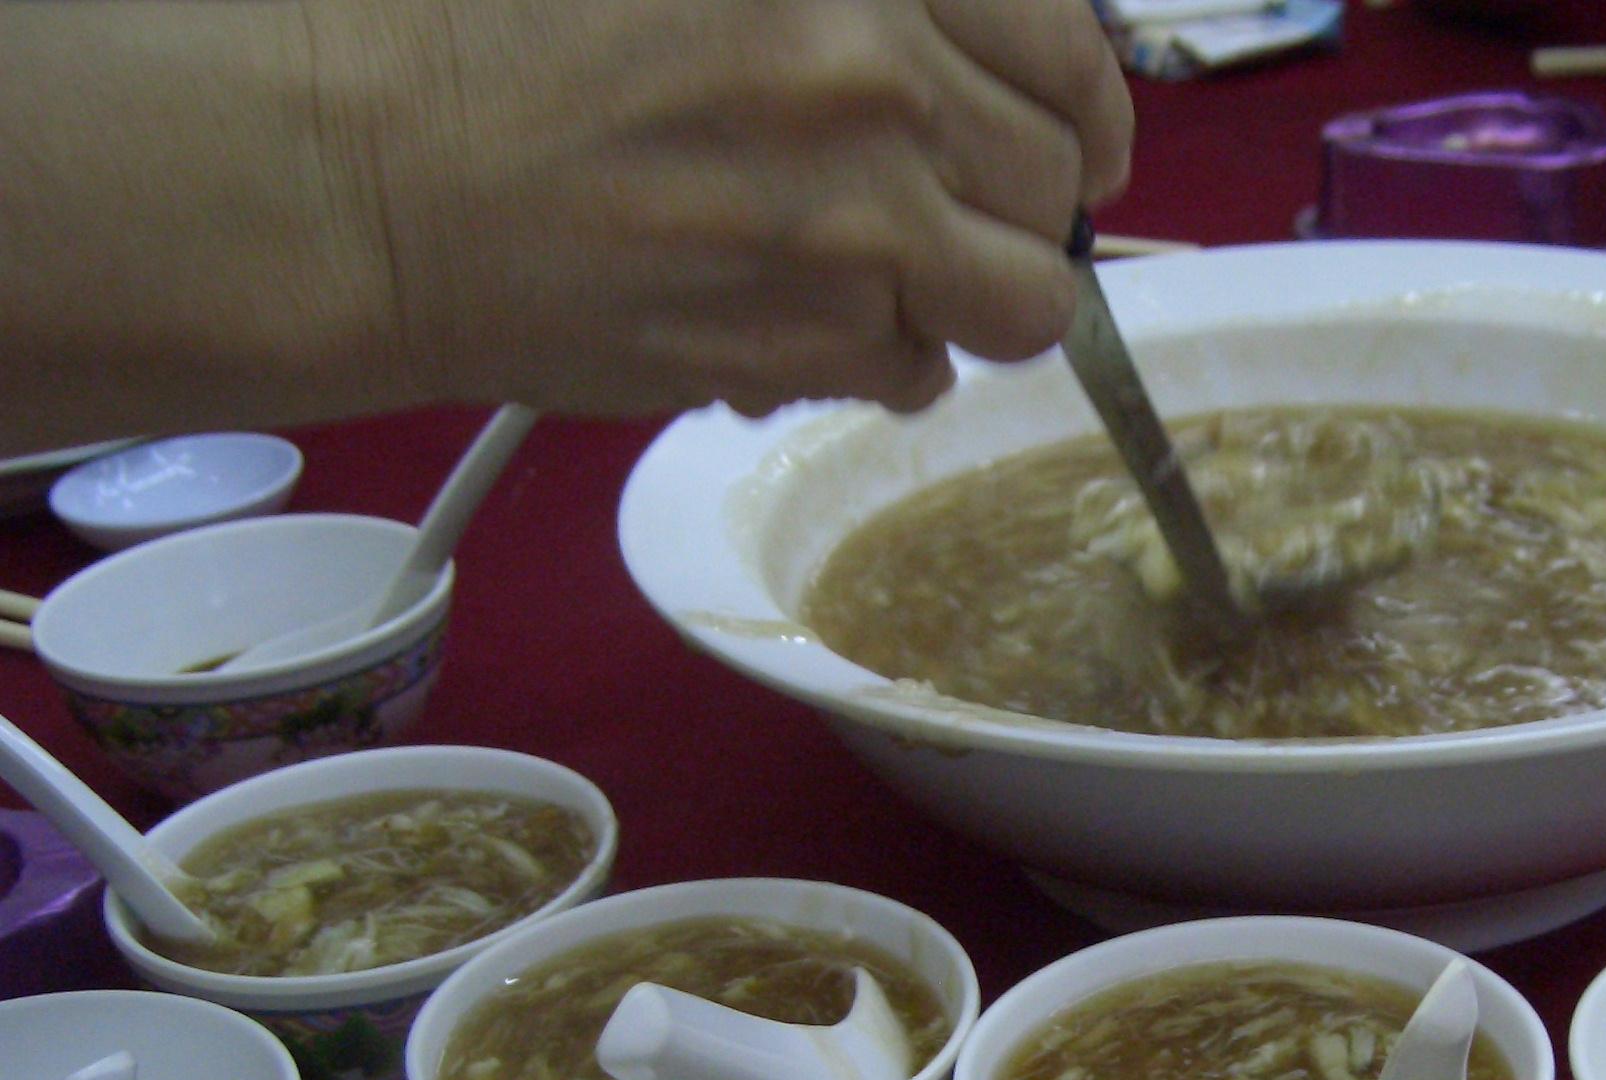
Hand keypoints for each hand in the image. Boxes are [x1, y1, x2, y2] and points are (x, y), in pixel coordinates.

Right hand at [316, 0, 1133, 415]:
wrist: (378, 168)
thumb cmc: (501, 33)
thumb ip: (861, 4)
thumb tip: (964, 64)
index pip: (1065, 44)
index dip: (1085, 106)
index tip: (1077, 139)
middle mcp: (878, 79)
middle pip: (1058, 180)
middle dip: (1027, 206)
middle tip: (962, 213)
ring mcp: (857, 220)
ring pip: (1025, 302)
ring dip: (979, 299)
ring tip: (902, 279)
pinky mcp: (814, 342)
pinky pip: (923, 374)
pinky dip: (887, 360)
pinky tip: (807, 318)